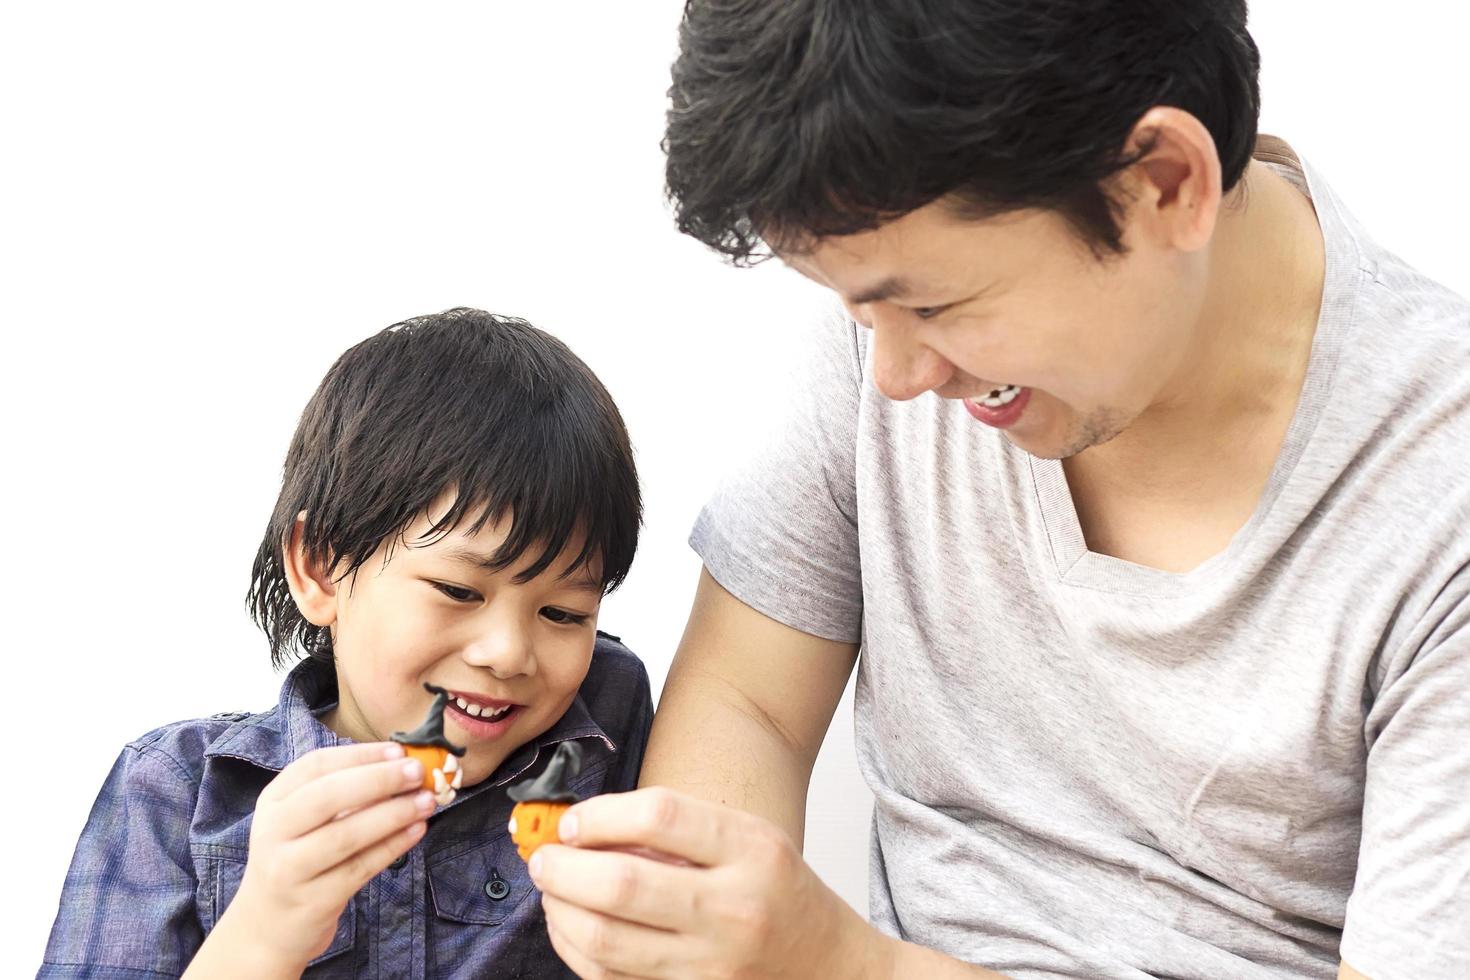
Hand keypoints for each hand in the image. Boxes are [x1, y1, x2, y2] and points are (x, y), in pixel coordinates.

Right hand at [220, 742, 432, 970]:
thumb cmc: (298, 859)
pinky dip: (392, 846)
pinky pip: (359, 868)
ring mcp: (288, 869)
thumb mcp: (302, 821)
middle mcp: (273, 832)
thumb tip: (400, 765)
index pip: (315, 766)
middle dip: (378, 780)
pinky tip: (417, 830)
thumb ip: (342, 793)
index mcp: (273, 801)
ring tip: (427, 801)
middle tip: (417, 772)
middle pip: (327, 796)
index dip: (359, 755)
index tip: (398, 750)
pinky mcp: (312, 901)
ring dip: (392, 814)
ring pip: (345, 835)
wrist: (268, 928)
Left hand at [529, 787, 893, 979]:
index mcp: (752, 851)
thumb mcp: (748, 839)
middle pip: (622, 885)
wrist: (831, 968)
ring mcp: (712, 965)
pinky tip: (570, 927)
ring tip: (551, 890)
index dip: (600, 815)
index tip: (572, 821)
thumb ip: (677, 829)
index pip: (659, 816)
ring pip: (605, 942)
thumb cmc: (780, 894)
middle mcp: (734, 910)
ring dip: (560, 911)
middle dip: (563, 868)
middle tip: (543, 857)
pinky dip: (576, 951)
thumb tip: (584, 828)